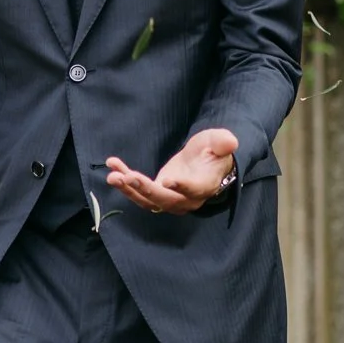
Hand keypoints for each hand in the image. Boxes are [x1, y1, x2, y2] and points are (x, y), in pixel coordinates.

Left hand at [105, 128, 238, 214]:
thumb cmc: (213, 153)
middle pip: (165, 200)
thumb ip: (222, 142)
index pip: (193, 190)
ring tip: (113, 176)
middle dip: (145, 189)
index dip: (181, 187)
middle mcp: (187, 199)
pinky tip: (112, 165)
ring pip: (148, 200)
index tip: (166, 181)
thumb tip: (230, 142)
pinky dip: (124, 181)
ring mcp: (170, 199)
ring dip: (129, 189)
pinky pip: (138, 193)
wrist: (205, 165)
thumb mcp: (218, 142)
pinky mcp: (156, 194)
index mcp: (205, 186)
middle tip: (128, 177)